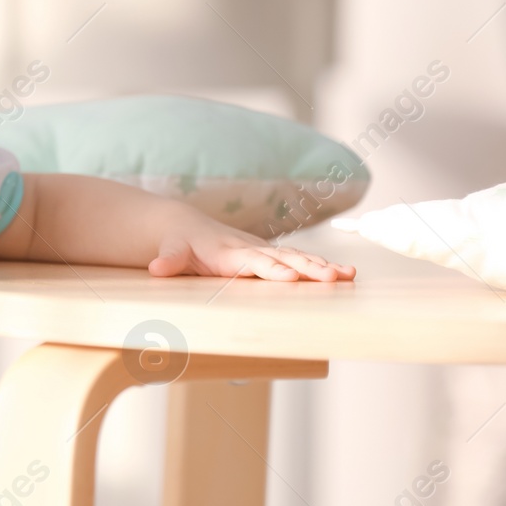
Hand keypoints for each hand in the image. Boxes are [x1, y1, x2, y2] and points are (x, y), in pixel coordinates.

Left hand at [148, 217, 354, 281]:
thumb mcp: (171, 251)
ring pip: (297, 258)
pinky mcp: (272, 256)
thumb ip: (168, 259)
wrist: (187, 226)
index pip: (252, 262)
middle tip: (331, 278)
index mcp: (228, 252)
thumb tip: (157, 267)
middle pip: (283, 259)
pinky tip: (347, 276)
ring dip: (322, 267)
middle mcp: (250, 249)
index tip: (290, 277)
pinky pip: (300, 260)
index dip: (271, 269)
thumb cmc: (181, 243)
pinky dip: (322, 267)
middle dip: (307, 269)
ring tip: (348, 276)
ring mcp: (263, 252)